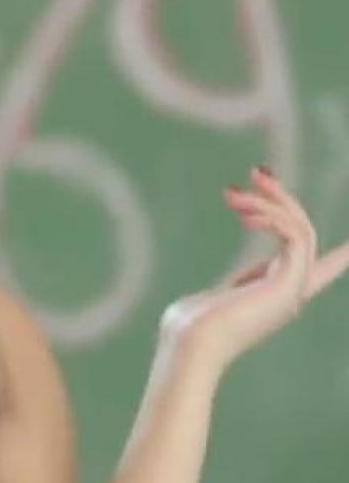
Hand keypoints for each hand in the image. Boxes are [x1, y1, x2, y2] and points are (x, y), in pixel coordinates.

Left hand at [158, 166, 348, 374]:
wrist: (189, 346)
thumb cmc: (186, 328)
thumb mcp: (211, 302)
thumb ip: (228, 292)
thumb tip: (223, 294)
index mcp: (274, 295)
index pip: (315, 271)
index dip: (338, 257)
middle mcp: (290, 292)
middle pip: (303, 233)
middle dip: (281, 199)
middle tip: (254, 173)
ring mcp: (291, 289)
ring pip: (302, 229)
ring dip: (270, 201)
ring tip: (232, 193)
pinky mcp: (286, 285)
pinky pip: (296, 237)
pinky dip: (272, 217)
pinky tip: (244, 214)